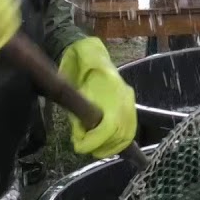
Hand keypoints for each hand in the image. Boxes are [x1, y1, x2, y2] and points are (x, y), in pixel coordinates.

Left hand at [59, 38, 137, 158]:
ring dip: (110, 146)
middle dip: (102, 146)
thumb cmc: (77, 66)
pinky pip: (129, 129)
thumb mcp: (70, 85)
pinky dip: (118, 141)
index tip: (78, 145)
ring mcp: (129, 100)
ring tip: (92, 147)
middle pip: (122, 133)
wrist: (88, 52)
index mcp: (112, 90)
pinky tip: (104, 144)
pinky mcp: (129, 104)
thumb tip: (80, 133)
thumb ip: (77, 109)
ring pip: (127, 134)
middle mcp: (125, 97)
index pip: (110, 125)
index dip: (95, 140)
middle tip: (83, 146)